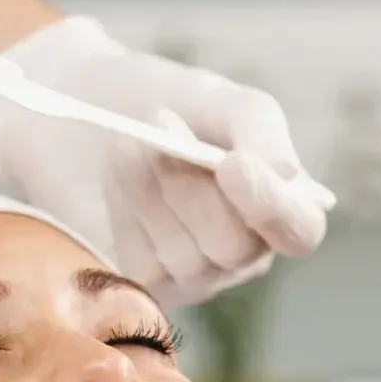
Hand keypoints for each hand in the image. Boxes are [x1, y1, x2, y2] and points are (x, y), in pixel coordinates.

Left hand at [0, 16, 327, 307]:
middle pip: (234, 248)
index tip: (232, 163)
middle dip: (192, 187)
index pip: (298, 232)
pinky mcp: (141, 281)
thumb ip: (260, 133)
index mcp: (275, 204)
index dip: (270, 206)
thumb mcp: (218, 100)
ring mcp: (190, 275)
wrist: (82, 109)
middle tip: (160, 122)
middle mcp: (239, 252)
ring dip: (152, 191)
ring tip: (128, 142)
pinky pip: (143, 263)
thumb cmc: (160, 100)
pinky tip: (117, 174)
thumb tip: (289, 178)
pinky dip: (127, 212)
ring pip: (185, 257)